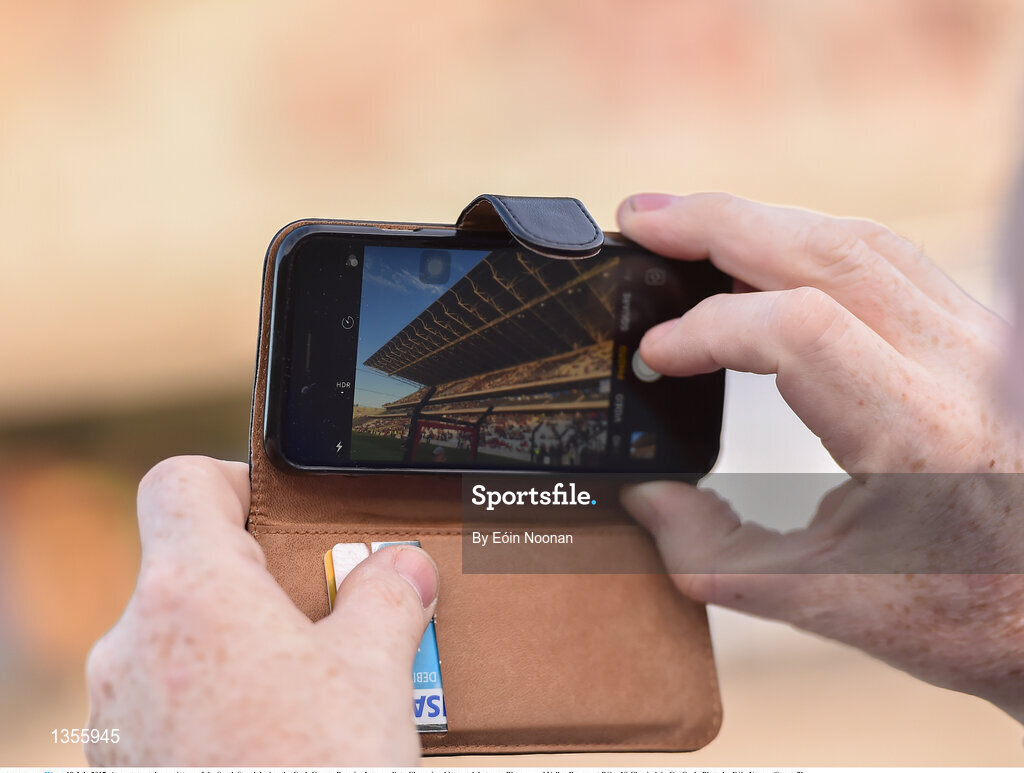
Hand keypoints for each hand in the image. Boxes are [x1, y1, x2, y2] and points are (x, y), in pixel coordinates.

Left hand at [85, 456, 438, 764]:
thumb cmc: (318, 771)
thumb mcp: (375, 672)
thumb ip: (387, 597)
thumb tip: (402, 566)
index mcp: (192, 593)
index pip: (181, 483)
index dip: (236, 482)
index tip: (285, 514)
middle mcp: (135, 643)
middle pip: (192, 566)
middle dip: (265, 580)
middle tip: (332, 605)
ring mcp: (122, 712)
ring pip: (184, 638)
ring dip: (247, 645)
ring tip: (319, 679)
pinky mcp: (129, 765)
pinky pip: (172, 701)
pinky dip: (221, 699)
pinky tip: (280, 736)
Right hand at [616, 192, 1023, 722]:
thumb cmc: (958, 605)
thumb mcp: (824, 600)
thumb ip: (713, 552)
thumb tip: (644, 497)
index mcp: (919, 434)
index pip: (799, 329)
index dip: (709, 327)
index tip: (655, 354)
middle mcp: (956, 367)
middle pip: (825, 252)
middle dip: (718, 224)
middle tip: (641, 221)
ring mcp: (975, 339)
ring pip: (857, 240)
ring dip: (760, 221)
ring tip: (684, 225)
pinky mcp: (973, 333)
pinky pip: (884, 257)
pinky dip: (805, 241)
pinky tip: (760, 252)